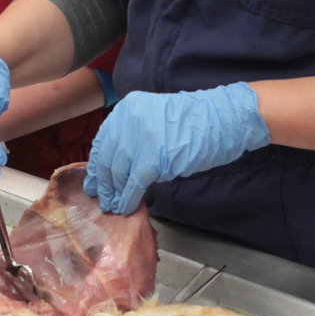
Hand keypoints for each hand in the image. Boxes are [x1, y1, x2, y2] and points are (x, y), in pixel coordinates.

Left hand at [85, 84, 269, 214]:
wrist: (220, 120)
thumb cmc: (193, 123)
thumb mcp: (155, 119)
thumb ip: (133, 136)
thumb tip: (114, 168)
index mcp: (128, 108)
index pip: (103, 140)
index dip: (97, 164)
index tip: (94, 181)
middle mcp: (130, 119)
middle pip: (107, 157)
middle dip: (104, 182)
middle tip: (102, 198)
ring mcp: (141, 138)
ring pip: (118, 172)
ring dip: (114, 193)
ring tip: (114, 206)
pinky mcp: (154, 157)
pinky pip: (134, 183)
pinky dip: (128, 198)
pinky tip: (126, 207)